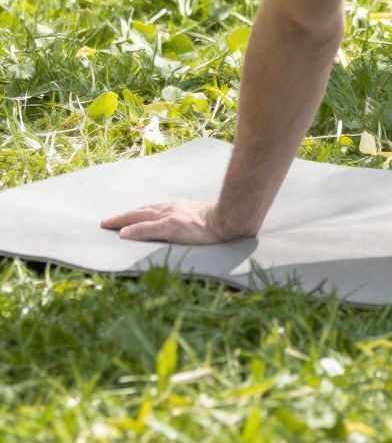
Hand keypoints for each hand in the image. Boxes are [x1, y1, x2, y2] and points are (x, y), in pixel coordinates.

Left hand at [101, 198, 251, 243]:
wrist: (233, 218)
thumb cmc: (223, 219)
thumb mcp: (204, 216)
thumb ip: (193, 219)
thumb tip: (190, 226)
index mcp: (179, 207)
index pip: (152, 209)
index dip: (137, 213)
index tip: (125, 217)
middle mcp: (172, 208)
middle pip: (142, 210)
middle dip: (123, 215)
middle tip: (106, 221)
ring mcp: (171, 216)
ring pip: (140, 216)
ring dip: (122, 220)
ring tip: (108, 224)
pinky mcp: (172, 226)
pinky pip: (148, 228)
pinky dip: (134, 230)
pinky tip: (122, 234)